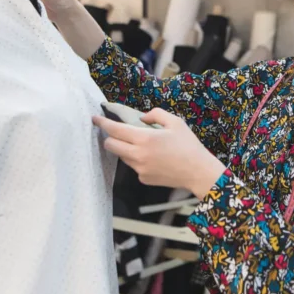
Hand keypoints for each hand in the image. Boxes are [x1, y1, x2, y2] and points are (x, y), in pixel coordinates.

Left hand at [93, 108, 226, 198]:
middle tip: (117, 132)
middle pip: (110, 145)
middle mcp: (138, 155)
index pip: (114, 130)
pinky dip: (138, 160)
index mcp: (144, 138)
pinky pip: (134, 166)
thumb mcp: (175, 122)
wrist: (198, 172)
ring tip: (143, 146)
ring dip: (125, 149)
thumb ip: (155, 114)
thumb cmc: (188, 145)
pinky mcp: (143, 179)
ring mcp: (139, 169)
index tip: (95, 119)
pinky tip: (154, 159)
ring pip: (122, 156)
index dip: (102, 123)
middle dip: (109, 137)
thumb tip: (141, 119)